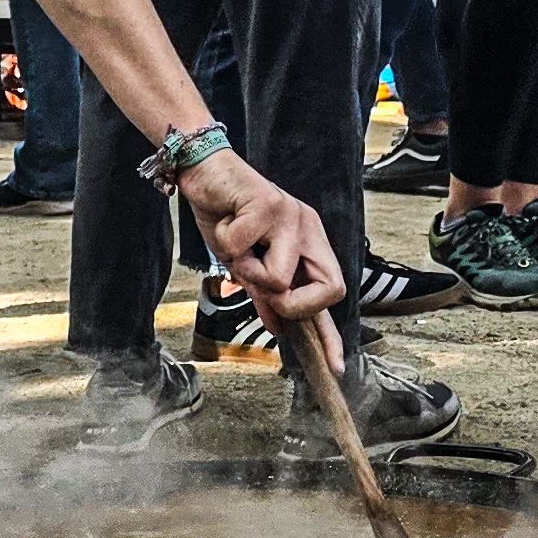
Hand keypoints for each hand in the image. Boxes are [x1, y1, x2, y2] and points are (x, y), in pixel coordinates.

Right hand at [187, 156, 343, 326]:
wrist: (204, 170)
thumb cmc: (226, 214)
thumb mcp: (245, 262)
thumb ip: (263, 293)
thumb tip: (278, 327)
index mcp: (309, 243)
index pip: (331, 293)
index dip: (331, 335)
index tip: (334, 367)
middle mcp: (308, 228)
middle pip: (330, 290)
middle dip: (291, 304)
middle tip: (259, 286)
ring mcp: (291, 215)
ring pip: (279, 277)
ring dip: (244, 269)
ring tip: (233, 244)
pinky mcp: (267, 203)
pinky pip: (241, 249)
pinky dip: (223, 242)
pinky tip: (223, 220)